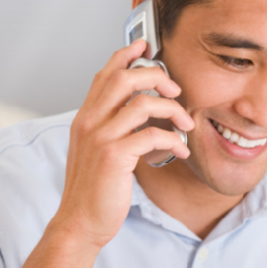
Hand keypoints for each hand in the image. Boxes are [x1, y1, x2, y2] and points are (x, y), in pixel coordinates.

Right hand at [52, 39, 193, 249]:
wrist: (80, 222)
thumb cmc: (93, 191)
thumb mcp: (96, 152)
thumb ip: (110, 129)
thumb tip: (138, 114)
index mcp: (85, 118)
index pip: (105, 73)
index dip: (126, 54)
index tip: (146, 45)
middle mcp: (90, 122)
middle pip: (125, 78)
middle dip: (156, 76)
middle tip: (175, 90)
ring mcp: (100, 138)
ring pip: (142, 103)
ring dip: (172, 110)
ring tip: (186, 125)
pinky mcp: (114, 157)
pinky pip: (152, 135)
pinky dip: (173, 140)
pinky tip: (181, 151)